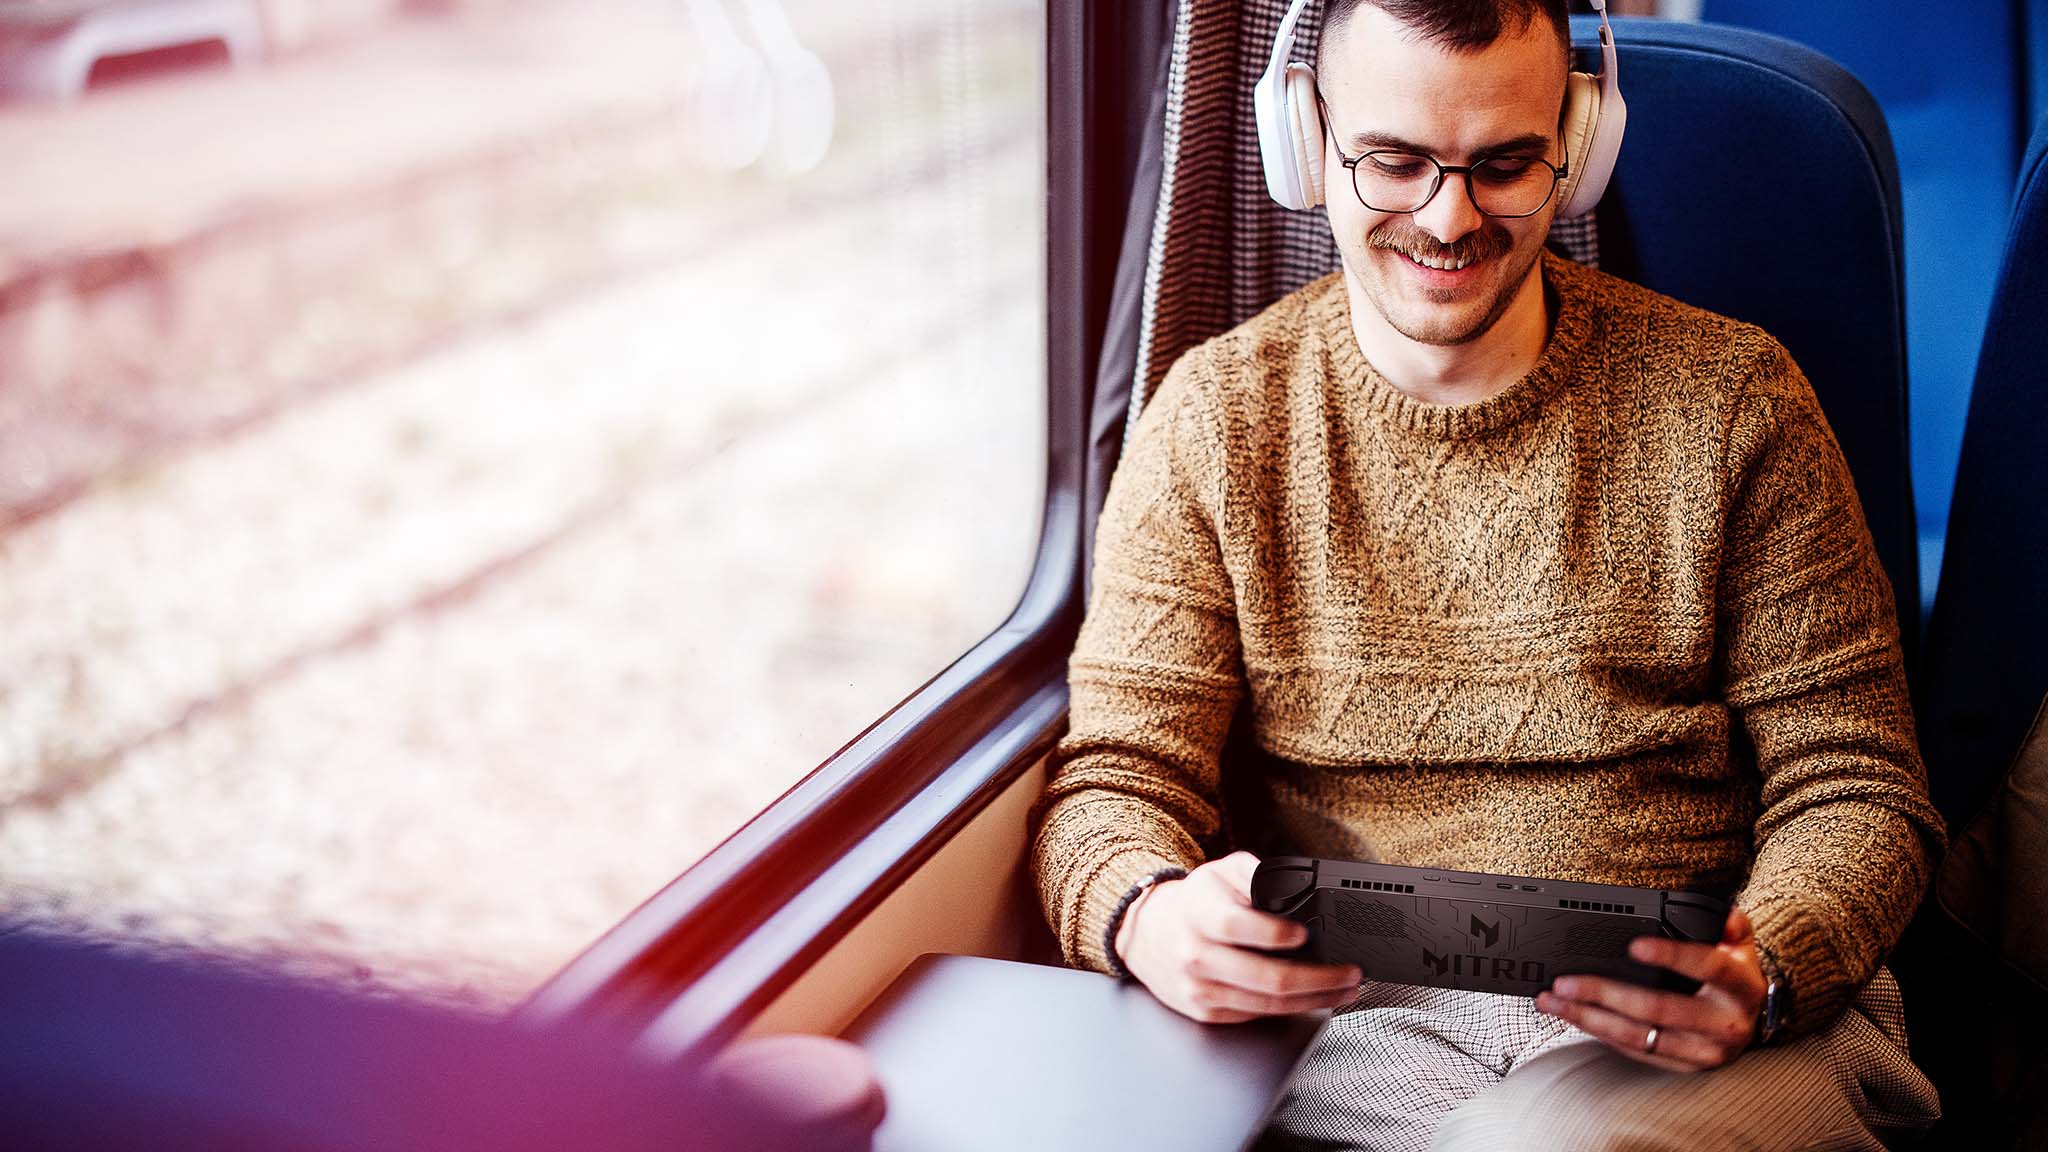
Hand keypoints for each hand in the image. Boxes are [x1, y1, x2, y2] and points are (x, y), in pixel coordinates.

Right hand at [1114, 851, 1363, 1023]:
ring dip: (1316, 1000)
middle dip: (1320, 978)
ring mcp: (1201, 989)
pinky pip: (1258, 1015)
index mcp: (1200, 914)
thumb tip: (1297, 892)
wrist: (1146, 936)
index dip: (1277, 933)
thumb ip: (1257, 875)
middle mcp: (1198, 955)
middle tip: (1350, 972)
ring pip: (1270, 1004)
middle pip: (1268, 977)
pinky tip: (1313, 998)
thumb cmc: (1195, 902)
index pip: (1238, 926)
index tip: (1306, 933)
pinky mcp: (1207, 1012)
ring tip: (1345, 990)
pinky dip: (1292, 1009)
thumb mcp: (1220, 872)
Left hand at [1534, 906, 1766, 1071]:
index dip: (1672, 956)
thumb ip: (1730, 923)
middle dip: (1604, 993)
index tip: (1633, 946)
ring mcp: (1704, 1051)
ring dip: (1590, 1019)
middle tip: (1565, 982)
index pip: (1707, 967)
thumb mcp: (1739, 946)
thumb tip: (1721, 915)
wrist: (1748, 1022)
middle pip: (1658, 1008)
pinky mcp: (1684, 1067)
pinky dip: (1601, 1034)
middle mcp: (1725, 1024)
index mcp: (1741, 986)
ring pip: (1639, 1037)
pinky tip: (1575, 1017)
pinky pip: (1637, 1052)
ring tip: (1555, 1001)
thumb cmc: (1733, 977)